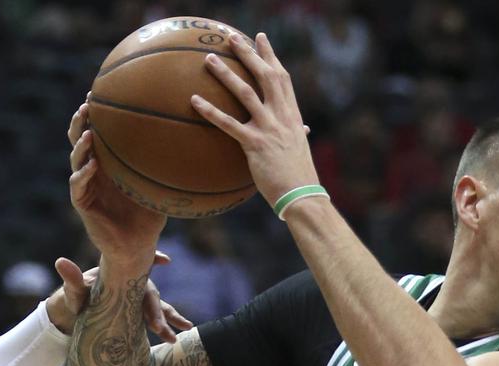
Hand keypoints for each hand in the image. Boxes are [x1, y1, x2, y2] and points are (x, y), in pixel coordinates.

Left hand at [46, 254, 192, 339]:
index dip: (151, 261)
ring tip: (187, 328)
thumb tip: (60, 261)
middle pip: (151, 295)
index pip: (139, 268)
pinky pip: (156, 318)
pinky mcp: (140, 314)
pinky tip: (177, 334)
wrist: (80, 313)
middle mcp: (135, 285)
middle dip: (158, 311)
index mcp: (122, 274)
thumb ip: (72, 278)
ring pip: (159, 306)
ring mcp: (139, 300)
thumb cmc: (77, 297)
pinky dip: (167, 324)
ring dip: (171, 318)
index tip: (164, 259)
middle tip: (159, 328)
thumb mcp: (74, 290)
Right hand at [68, 98, 166, 270]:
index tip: (101, 89)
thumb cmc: (149, 216)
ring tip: (88, 132)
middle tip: (89, 102)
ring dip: (80, 144)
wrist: (136, 247)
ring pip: (75, 159)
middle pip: (79, 138)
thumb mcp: (160, 185)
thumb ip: (169, 164)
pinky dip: (83, 174)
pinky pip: (78, 185)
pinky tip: (91, 165)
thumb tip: (198, 141)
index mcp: (108, 162)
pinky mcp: (82, 203)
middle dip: (81, 120)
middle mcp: (93, 170)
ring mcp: (85, 185)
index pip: (98, 131)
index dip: (97, 112)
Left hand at [190, 33, 319, 208]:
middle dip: (249, 54)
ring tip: (209, 59)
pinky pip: (228, 124)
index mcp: (292, 115)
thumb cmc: (299, 175)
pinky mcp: (254, 145)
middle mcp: (282, 116)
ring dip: (226, 74)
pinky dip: (210, 111)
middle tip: (232, 38)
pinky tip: (194, 100)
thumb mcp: (300, 148)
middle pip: (265, 76)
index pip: (282, 78)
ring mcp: (269, 128)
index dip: (271, 56)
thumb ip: (298, 134)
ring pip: (245, 93)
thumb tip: (304, 129)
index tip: (260, 39)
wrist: (302, 195)